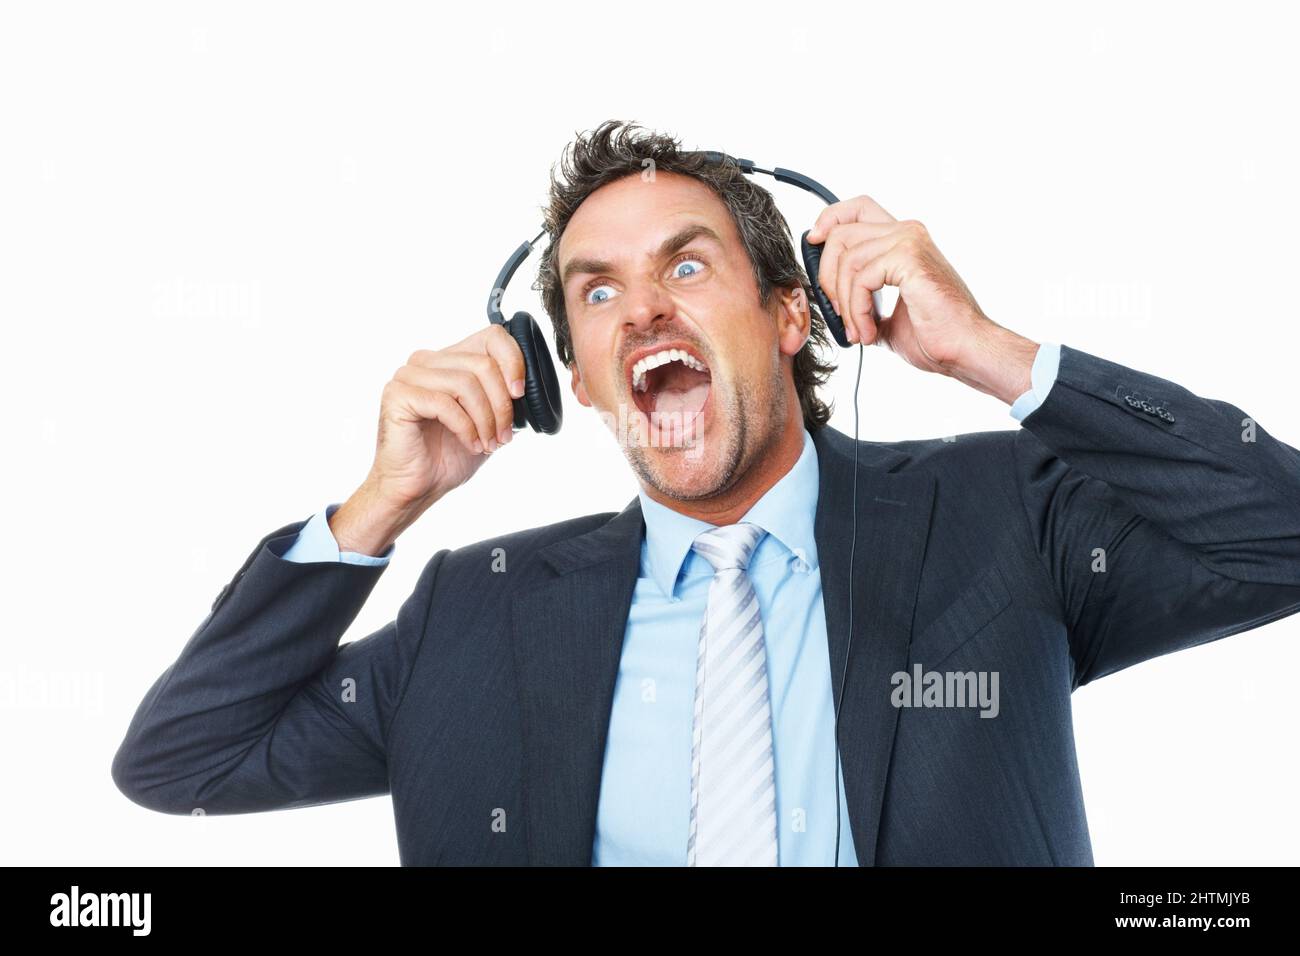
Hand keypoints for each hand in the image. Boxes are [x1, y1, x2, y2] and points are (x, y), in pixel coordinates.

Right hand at [329, 324, 525, 555]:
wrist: (416, 487)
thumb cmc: (448, 455)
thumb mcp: (487, 421)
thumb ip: (503, 397)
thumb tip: (526, 385)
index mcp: (449, 360)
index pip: (491, 337)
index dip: (513, 361)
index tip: (520, 394)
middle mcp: (426, 361)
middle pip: (482, 364)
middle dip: (501, 405)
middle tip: (504, 435)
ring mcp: (408, 375)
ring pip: (466, 383)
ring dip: (486, 419)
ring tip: (489, 443)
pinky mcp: (398, 395)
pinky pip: (444, 403)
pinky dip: (466, 427)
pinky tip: (471, 444)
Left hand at [807, 194, 1036, 401]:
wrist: (964, 349)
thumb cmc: (935, 336)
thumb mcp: (887, 316)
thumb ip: (863, 302)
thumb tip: (835, 306)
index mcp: (903, 240)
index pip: (857, 208)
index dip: (829, 219)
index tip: (814, 243)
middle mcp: (906, 232)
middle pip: (841, 232)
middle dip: (827, 277)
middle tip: (839, 315)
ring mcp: (909, 242)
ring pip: (847, 259)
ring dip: (844, 303)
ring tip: (859, 331)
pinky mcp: (909, 258)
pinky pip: (860, 278)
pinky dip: (856, 310)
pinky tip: (869, 332)